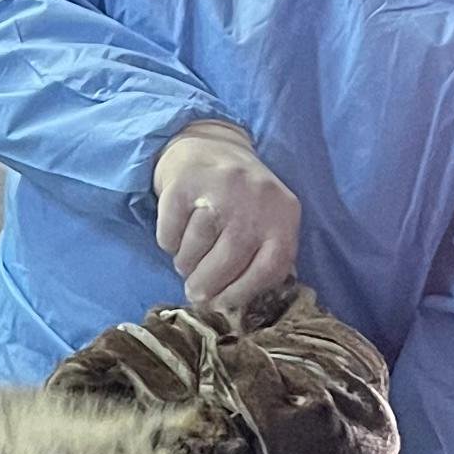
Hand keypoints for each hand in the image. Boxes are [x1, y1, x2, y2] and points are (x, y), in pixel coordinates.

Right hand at [151, 121, 300, 318]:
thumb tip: (232, 310)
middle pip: (227, 262)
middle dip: (205, 286)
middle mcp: (256, 198)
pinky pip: (170, 233)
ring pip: (194, 249)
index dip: (243, 293)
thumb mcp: (266, 221)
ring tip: (187, 260)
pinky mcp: (184, 182)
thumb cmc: (241, 199)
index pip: (270, 267)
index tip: (222, 304)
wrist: (209, 144)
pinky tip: (176, 235)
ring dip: (185, 263)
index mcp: (284, 213)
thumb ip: (262, 258)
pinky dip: (168, 242)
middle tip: (195, 293)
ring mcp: (220, 187)